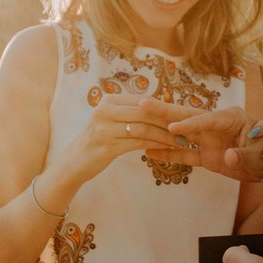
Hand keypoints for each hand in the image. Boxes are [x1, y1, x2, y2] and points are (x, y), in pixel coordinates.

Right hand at [65, 95, 180, 181]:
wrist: (75, 162)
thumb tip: (160, 106)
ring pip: (144, 129)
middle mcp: (105, 110)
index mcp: (109, 100)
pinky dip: (156, 145)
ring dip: (165, 136)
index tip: (182, 116)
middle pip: (145, 113)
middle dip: (168, 121)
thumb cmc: (99, 140)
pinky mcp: (107, 146)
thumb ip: (130, 111)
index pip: (143, 101)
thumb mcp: (111, 120)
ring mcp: (104, 128)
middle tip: (187, 128)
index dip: (164, 109)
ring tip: (181, 141)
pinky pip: (138, 143)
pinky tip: (168, 149)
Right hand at [140, 102, 262, 181]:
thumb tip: (226, 157)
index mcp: (233, 118)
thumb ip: (244, 156)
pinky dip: (168, 153)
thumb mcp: (262, 155)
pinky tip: (148, 153)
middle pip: (188, 116)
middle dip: (165, 111)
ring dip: (159, 129)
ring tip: (135, 122)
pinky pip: (184, 154)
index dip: (191, 124)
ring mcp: (210, 140)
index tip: (173, 126)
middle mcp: (217, 125)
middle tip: (142, 103)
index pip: (208, 119)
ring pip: (180, 132)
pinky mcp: (207, 156)